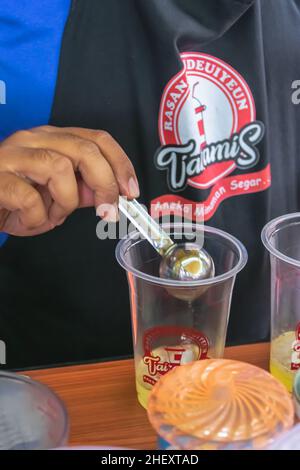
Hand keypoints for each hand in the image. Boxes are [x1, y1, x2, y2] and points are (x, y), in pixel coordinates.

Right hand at [0, 125, 138, 234]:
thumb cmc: (13, 199)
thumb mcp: (55, 196)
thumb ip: (83, 190)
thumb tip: (111, 193)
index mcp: (52, 139)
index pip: (97, 139)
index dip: (121, 163)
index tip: (131, 190)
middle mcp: (33, 140)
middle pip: (85, 149)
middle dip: (105, 184)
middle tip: (108, 211)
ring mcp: (12, 156)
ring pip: (59, 168)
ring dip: (65, 202)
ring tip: (52, 215)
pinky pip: (29, 198)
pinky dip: (37, 217)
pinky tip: (30, 220)